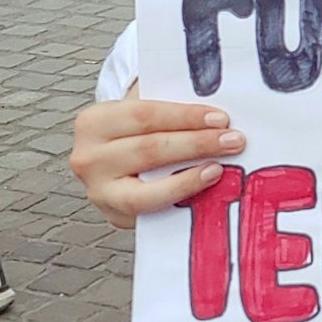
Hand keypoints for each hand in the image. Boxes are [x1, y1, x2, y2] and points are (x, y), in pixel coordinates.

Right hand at [69, 98, 244, 228]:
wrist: (113, 161)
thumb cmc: (137, 130)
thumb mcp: (145, 109)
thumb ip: (172, 105)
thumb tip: (216, 113)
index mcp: (94, 122)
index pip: (144, 115)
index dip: (185, 116)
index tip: (220, 118)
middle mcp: (89, 158)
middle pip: (149, 149)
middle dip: (196, 144)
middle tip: (232, 141)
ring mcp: (99, 192)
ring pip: (146, 188)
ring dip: (189, 177)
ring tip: (219, 167)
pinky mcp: (115, 216)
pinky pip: (150, 210)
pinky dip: (179, 198)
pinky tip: (203, 186)